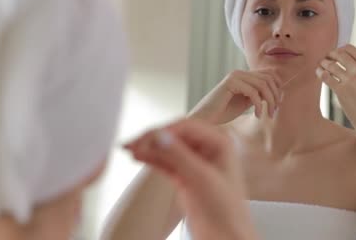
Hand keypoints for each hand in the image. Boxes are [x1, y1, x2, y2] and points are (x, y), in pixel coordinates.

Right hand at [124, 119, 258, 239]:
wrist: (225, 239)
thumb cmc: (226, 212)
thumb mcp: (201, 179)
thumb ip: (179, 155)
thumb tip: (159, 135)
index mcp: (219, 142)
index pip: (186, 127)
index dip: (164, 131)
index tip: (145, 139)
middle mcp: (207, 148)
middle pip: (174, 135)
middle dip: (152, 138)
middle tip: (132, 144)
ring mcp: (194, 162)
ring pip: (167, 148)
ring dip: (148, 148)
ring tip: (130, 150)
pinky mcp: (184, 175)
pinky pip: (164, 161)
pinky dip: (151, 158)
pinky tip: (138, 156)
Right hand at [189, 69, 283, 123]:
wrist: (205, 119)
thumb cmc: (223, 112)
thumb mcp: (246, 102)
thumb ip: (258, 95)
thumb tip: (277, 92)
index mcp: (243, 75)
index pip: (269, 73)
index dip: (278, 87)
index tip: (278, 103)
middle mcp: (239, 72)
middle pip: (268, 78)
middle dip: (275, 95)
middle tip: (274, 111)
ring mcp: (234, 76)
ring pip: (262, 84)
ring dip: (269, 101)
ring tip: (268, 115)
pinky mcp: (230, 83)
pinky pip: (252, 91)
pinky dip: (258, 105)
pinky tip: (257, 115)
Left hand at [316, 44, 355, 134]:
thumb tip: (347, 60)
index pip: (350, 48)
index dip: (339, 49)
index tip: (335, 54)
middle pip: (339, 54)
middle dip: (330, 55)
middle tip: (326, 59)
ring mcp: (350, 80)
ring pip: (330, 64)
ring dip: (323, 64)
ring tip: (321, 66)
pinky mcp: (341, 91)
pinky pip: (326, 77)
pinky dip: (320, 73)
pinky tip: (320, 74)